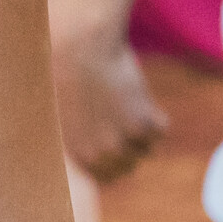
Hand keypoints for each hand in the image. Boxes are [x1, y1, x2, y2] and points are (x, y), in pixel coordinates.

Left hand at [48, 0, 167, 181]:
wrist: (79, 44)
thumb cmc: (64, 66)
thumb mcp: (62, 106)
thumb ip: (75, 130)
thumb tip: (87, 140)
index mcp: (75, 151)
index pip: (105, 177)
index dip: (113, 161)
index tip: (118, 146)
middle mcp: (98, 153)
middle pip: (128, 166)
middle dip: (129, 147)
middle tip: (125, 121)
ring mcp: (121, 141)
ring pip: (146, 149)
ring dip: (142, 131)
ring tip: (126, 103)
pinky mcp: (142, 124)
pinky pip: (160, 129)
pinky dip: (155, 115)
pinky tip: (139, 96)